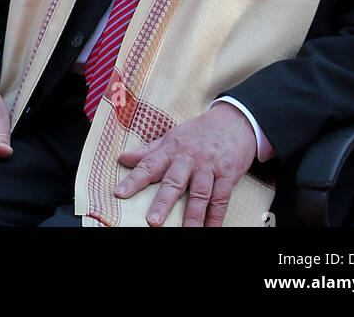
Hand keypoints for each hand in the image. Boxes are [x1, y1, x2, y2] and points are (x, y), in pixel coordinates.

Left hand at [115, 102, 256, 227]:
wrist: (233, 119)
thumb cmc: (198, 132)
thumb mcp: (172, 136)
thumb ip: (149, 151)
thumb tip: (123, 159)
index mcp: (172, 149)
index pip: (149, 165)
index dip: (134, 179)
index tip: (119, 193)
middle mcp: (189, 158)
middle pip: (174, 181)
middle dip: (163, 201)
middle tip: (153, 221)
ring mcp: (209, 167)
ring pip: (199, 193)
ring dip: (192, 215)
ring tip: (186, 233)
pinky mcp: (227, 174)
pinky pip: (221, 198)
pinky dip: (216, 217)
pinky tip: (210, 230)